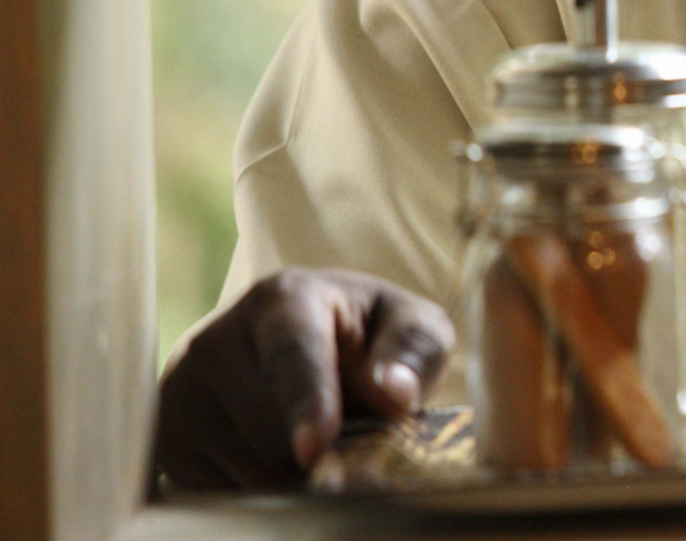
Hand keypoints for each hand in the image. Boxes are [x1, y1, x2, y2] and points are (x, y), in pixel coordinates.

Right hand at [152, 268, 454, 493]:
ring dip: (294, 478)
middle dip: (325, 454)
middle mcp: (214, 340)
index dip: (306, 403)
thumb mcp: (410, 325)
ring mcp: (178, 392)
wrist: (297, 343)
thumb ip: (414, 350)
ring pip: (245, 470)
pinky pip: (216, 494)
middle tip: (352, 439)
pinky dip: (257, 493)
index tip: (315, 447)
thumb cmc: (366, 334)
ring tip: (311, 438)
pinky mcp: (163, 440)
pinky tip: (276, 459)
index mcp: (283, 299)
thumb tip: (396, 393)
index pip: (292, 356)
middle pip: (272, 430)